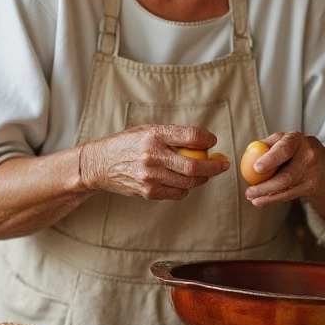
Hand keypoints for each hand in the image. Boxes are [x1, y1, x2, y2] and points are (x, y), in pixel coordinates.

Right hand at [78, 124, 228, 200]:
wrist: (100, 164)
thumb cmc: (128, 144)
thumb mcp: (148, 130)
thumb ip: (173, 136)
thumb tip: (204, 144)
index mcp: (154, 134)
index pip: (190, 136)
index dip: (207, 139)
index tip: (213, 141)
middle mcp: (152, 155)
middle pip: (194, 166)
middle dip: (214, 167)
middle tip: (223, 165)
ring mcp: (150, 176)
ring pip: (188, 182)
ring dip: (202, 179)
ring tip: (205, 174)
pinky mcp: (148, 191)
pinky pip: (178, 193)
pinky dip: (186, 188)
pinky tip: (185, 182)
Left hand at [244, 131, 324, 206]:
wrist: (323, 162)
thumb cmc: (294, 148)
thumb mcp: (283, 139)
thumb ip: (267, 145)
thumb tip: (249, 155)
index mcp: (297, 139)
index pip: (284, 150)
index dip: (270, 159)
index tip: (256, 168)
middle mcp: (308, 156)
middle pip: (286, 175)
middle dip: (265, 186)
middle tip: (248, 191)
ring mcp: (312, 173)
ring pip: (286, 188)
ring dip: (266, 195)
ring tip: (250, 197)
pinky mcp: (312, 187)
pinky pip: (289, 195)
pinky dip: (273, 199)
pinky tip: (260, 201)